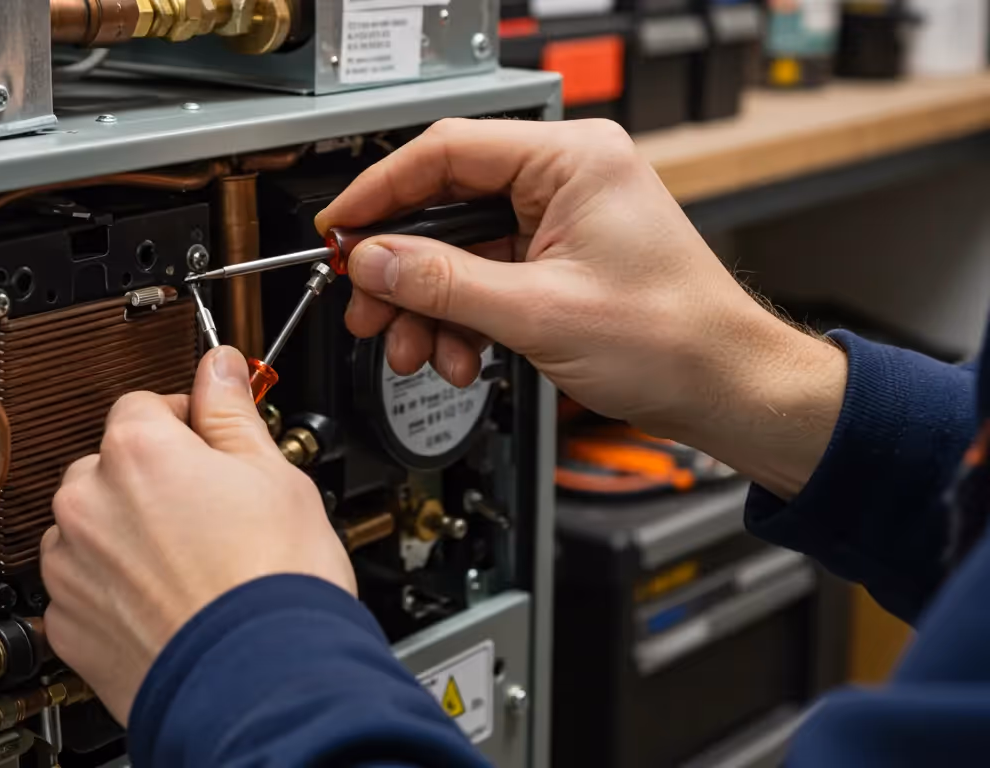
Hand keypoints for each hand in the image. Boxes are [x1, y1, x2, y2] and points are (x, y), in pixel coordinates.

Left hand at [39, 346, 354, 723]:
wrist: (261, 685)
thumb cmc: (273, 585)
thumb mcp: (273, 474)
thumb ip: (232, 412)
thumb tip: (220, 367)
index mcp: (138, 450)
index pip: (145, 404)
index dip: (185, 423)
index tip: (209, 444)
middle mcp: (89, 502)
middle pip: (110, 465)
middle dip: (151, 480)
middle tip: (208, 512)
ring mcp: (72, 566)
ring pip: (89, 528)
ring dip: (124, 535)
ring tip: (188, 564)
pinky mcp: (68, 624)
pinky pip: (81, 588)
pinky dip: (112, 591)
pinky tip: (164, 601)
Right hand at [318, 118, 846, 496]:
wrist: (727, 390)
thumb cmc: (673, 340)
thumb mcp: (538, 312)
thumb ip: (443, 283)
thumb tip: (373, 261)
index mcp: (571, 159)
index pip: (446, 151)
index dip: (380, 192)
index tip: (340, 231)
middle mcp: (565, 177)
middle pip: (446, 205)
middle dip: (402, 268)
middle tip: (365, 306)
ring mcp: (561, 219)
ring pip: (460, 250)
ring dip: (428, 305)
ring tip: (413, 349)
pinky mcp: (558, 258)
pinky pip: (486, 277)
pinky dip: (461, 318)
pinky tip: (456, 356)